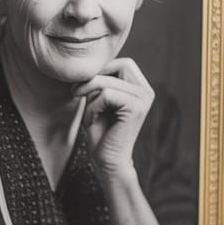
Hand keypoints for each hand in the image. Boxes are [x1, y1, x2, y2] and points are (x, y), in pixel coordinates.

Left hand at [73, 58, 153, 182]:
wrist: (107, 161)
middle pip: (119, 65)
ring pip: (107, 81)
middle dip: (93, 78)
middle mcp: (146, 91)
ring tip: (89, 114)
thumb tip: (89, 64)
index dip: (100, 71)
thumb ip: (99, 81)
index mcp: (141, 88)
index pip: (122, 63)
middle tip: (76, 93)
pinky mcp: (136, 108)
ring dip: (90, 97)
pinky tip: (93, 121)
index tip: (83, 87)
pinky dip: (93, 107)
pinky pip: (106, 94)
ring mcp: (143, 99)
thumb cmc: (100, 132)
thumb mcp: (98, 100)